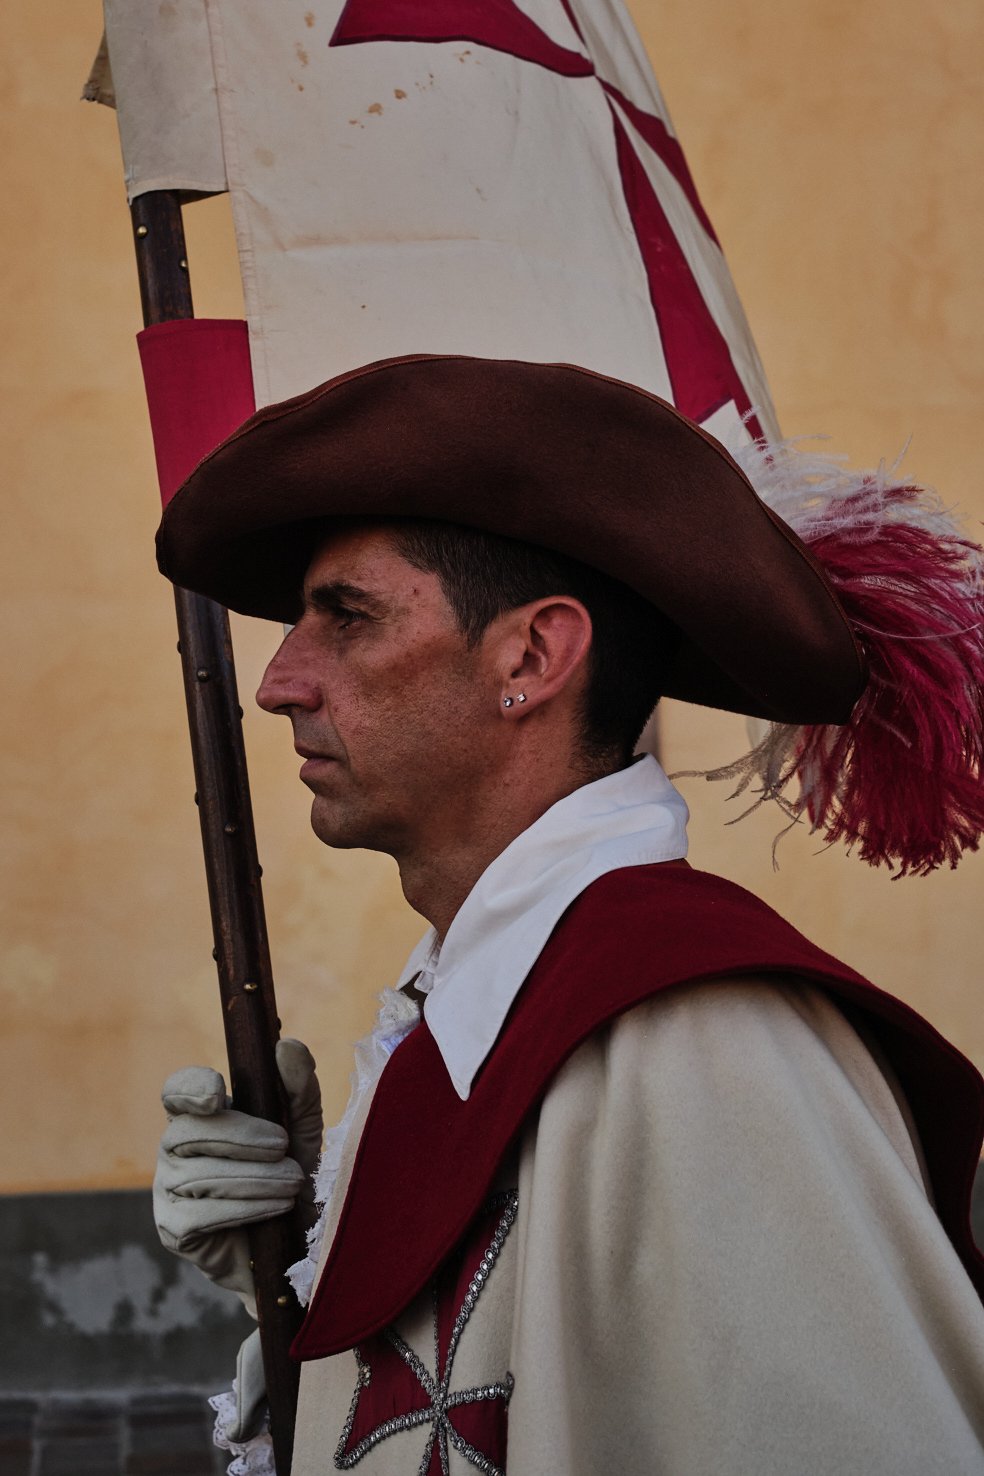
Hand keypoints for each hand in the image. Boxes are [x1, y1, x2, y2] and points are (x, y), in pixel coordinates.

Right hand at [153, 1038, 322, 1311]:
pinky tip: (275, 1209)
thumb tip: (287, 1045)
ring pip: (197, 1174)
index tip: (216, 1095)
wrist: (294, 1250)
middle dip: (240, 1137)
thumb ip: (299, 1089)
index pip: (177, 1090)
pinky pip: (199, 1215)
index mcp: (202, 1116)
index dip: (189, 1088)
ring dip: (253, 1178)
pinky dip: (243, 1209)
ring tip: (292, 1183)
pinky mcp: (173, 1229)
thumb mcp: (304, 1132)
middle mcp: (175, 1148)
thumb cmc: (291, 1180)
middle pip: (186, 1131)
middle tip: (283, 1147)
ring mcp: (167, 1189)